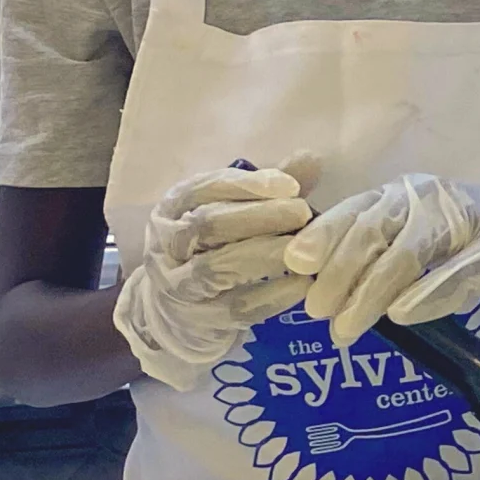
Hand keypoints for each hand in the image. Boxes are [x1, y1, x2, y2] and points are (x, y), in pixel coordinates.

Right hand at [113, 160, 316, 390]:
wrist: (172, 312)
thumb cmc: (211, 250)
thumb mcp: (230, 214)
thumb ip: (269, 190)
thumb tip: (311, 157)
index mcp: (174, 207)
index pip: (204, 188)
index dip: (246, 186)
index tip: (290, 185)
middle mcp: (169, 244)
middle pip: (208, 226)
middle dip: (258, 217)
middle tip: (303, 213)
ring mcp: (179, 285)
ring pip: (217, 268)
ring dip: (265, 255)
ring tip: (303, 249)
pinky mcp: (200, 321)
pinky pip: (236, 308)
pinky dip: (272, 295)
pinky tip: (301, 285)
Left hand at [284, 174, 479, 353]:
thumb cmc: (476, 246)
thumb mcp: (423, 245)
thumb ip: (379, 256)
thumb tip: (316, 283)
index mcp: (410, 195)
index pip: (357, 210)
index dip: (324, 235)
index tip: (294, 265)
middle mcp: (435, 198)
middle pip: (375, 229)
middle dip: (339, 271)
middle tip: (314, 312)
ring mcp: (472, 220)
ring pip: (410, 250)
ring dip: (372, 291)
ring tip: (346, 328)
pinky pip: (460, 270)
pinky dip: (428, 293)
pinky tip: (401, 315)